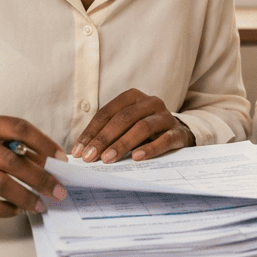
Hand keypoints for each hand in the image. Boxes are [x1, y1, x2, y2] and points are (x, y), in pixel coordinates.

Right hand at [0, 112, 66, 216]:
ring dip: (26, 196)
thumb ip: (9, 147)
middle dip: (40, 177)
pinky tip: (16, 210)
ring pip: (0, 182)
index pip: (17, 127)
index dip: (43, 144)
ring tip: (39, 205)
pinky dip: (6, 208)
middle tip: (57, 190)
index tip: (60, 160)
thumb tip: (48, 164)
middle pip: (12, 159)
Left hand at [71, 88, 193, 162]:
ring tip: (108, 159)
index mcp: (133, 97)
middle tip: (90, 157)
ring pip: (142, 127)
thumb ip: (108, 133)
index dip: (91, 131)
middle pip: (124, 118)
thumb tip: (83, 151)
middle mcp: (151, 103)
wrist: (178, 133)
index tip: (79, 150)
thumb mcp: (127, 125)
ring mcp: (165, 117)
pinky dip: (150, 149)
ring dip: (123, 144)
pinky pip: (164, 140)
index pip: (107, 112)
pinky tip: (136, 157)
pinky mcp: (177, 132)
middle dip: (104, 138)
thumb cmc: (145, 130)